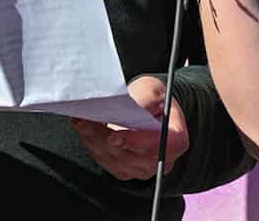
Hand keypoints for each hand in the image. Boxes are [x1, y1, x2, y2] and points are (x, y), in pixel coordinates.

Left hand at [71, 75, 188, 179]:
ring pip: (116, 159)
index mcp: (175, 138)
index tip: (115, 135)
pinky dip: (92, 144)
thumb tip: (126, 108)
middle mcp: (161, 159)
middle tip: (88, 122)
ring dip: (96, 140)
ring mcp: (143, 168)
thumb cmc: (151, 97)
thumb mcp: (151, 89)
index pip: (162, 147)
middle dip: (107, 138)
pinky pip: (106, 161)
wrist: (146, 105)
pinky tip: (84, 128)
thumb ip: (143, 100)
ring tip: (83, 122)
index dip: (138, 142)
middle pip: (133, 156)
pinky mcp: (125, 170)